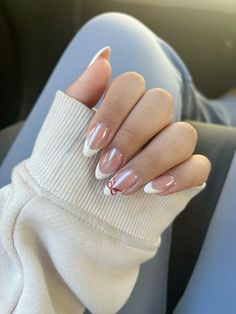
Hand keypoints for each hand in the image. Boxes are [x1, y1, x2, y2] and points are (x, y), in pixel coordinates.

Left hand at [66, 46, 210, 195]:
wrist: (73, 206)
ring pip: (183, 135)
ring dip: (150, 160)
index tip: (90, 145)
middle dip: (130, 137)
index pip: (132, 83)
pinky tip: (152, 190)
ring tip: (120, 186)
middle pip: (160, 103)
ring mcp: (170, 146)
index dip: (113, 111)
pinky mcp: (183, 174)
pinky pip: (200, 167)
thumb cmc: (67, 166)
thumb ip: (82, 92)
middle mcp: (151, 121)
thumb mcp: (64, 129)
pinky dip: (178, 177)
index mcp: (125, 106)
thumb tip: (104, 56)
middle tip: (103, 169)